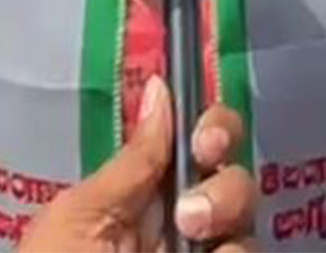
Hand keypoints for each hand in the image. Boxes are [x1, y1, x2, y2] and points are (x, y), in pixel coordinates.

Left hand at [19, 76, 255, 252]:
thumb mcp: (78, 219)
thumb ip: (130, 162)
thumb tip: (159, 88)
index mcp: (136, 201)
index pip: (193, 149)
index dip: (213, 130)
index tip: (205, 140)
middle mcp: (177, 234)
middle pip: (234, 185)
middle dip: (228, 186)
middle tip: (192, 215)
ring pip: (247, 234)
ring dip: (228, 225)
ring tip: (195, 244)